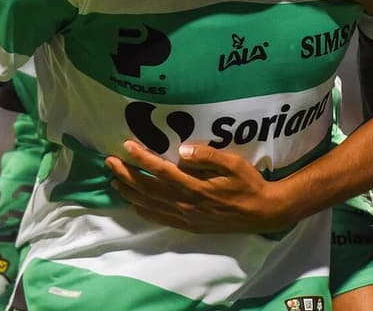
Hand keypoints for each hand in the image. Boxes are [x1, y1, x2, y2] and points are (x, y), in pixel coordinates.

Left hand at [105, 141, 292, 233]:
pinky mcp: (189, 225)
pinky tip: (133, 203)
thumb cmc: (249, 184)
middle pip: (149, 189)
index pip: (162, 172)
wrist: (262, 212)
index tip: (127, 146)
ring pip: (151, 205)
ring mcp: (187, 217)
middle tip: (110, 162)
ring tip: (114, 180)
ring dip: (130, 192)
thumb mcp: (234, 163)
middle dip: (127, 175)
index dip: (142, 159)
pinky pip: (161, 218)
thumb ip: (208, 156)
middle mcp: (187, 204)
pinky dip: (143, 210)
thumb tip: (183, 150)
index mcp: (196, 188)